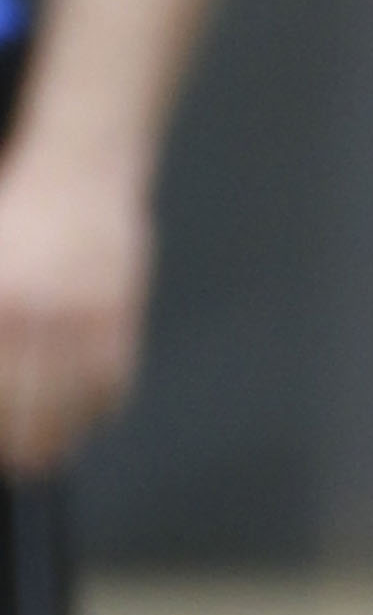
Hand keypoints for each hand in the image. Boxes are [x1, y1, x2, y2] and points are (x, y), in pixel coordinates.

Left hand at [0, 144, 153, 474]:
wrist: (81, 157)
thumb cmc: (19, 205)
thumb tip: (4, 369)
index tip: (1, 445)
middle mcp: (30, 316)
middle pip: (22, 415)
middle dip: (20, 445)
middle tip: (21, 457)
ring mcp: (78, 314)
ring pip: (69, 407)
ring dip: (59, 437)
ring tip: (51, 451)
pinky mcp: (118, 309)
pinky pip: (112, 378)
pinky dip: (102, 403)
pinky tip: (92, 411)